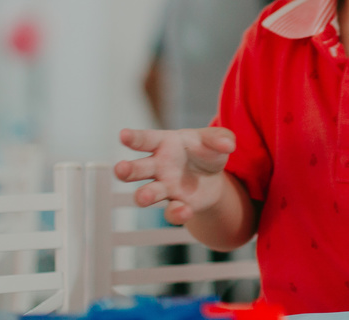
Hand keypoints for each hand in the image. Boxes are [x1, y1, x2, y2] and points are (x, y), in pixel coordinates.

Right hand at [114, 127, 235, 224]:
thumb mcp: (218, 140)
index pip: (146, 139)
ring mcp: (164, 187)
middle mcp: (158, 166)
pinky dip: (177, 213)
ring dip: (144, 196)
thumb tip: (227, 145)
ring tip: (144, 197)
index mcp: (165, 143)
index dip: (134, 137)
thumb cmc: (207, 151)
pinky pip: (170, 212)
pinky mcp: (175, 205)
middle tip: (120, 169)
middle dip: (127, 170)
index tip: (123, 135)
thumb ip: (221, 138)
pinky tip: (185, 210)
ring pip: (146, 193)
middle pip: (137, 168)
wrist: (214, 178)